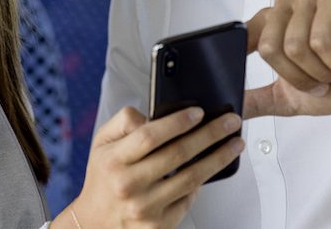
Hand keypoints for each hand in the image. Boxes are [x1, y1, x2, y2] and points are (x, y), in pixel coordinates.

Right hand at [61, 106, 243, 228]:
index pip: (149, 136)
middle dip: (210, 134)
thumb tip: (154, 115)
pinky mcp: (158, 225)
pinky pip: (188, 200)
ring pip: (191, 178)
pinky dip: (202, 183)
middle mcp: (129, 184)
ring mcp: (145, 207)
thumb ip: (125, 121)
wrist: (95, 222)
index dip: (177, 122)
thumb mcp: (102, 143)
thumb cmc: (104, 178)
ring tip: (234, 144)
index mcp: (114, 160)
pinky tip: (212, 168)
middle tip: (230, 122)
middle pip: (177, 154)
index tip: (198, 112)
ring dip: (218, 159)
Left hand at [243, 0, 330, 117]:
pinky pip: (320, 39)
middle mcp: (289, 2)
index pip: (245, 35)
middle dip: (302, 77)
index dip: (241, 51)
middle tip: (326, 75)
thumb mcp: (294, 97)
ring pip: (295, 46)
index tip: (237, 63)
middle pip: (271, 48)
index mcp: (275, 20)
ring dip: (323, 70)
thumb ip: (261, 99)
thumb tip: (232, 107)